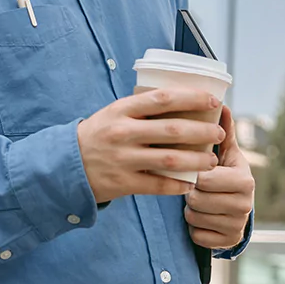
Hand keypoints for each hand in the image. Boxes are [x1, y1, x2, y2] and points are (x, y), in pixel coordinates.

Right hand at [77, 88, 225, 203]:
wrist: (66, 164)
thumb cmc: (98, 134)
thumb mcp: (114, 112)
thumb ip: (142, 108)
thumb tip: (182, 101)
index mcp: (122, 110)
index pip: (163, 99)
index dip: (191, 98)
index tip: (212, 100)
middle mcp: (123, 133)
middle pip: (172, 131)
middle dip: (201, 132)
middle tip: (218, 133)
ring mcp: (124, 159)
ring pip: (170, 160)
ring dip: (196, 160)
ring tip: (211, 160)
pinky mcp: (124, 182)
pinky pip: (158, 185)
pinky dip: (178, 185)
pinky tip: (191, 182)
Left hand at [186, 106, 253, 248]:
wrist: (237, 208)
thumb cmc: (226, 174)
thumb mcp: (227, 154)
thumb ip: (223, 131)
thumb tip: (222, 103)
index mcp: (245, 180)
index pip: (206, 178)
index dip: (195, 175)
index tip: (195, 172)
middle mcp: (246, 204)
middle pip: (197, 199)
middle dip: (190, 193)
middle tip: (195, 188)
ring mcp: (237, 225)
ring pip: (194, 217)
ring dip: (190, 209)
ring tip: (198, 201)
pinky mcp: (227, 242)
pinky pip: (197, 235)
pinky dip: (194, 227)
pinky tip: (202, 218)